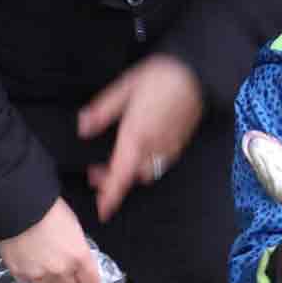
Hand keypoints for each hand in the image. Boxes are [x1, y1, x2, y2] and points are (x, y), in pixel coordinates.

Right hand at [0, 196, 100, 282]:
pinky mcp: (20, 274)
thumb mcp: (74, 227)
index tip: (88, 281)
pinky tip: (31, 265)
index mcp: (79, 256)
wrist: (19, 207)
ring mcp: (39, 274)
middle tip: (68, 277)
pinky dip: (31, 278)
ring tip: (49, 272)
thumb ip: (78, 249)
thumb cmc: (48, 210)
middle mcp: (61, 270)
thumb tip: (78, 259)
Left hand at [78, 54, 204, 221]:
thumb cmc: (161, 76)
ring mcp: (170, 145)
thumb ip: (103, 111)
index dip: (111, 195)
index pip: (120, 174)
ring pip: (148, 172)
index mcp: (137, 135)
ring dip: (131, 173)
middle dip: (114, 182)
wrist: (198, 72)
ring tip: (117, 161)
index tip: (103, 210)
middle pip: (133, 177)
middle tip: (97, 174)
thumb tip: (83, 128)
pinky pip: (161, 162)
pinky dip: (146, 164)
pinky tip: (140, 151)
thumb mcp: (124, 87)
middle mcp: (155, 146)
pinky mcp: (180, 141)